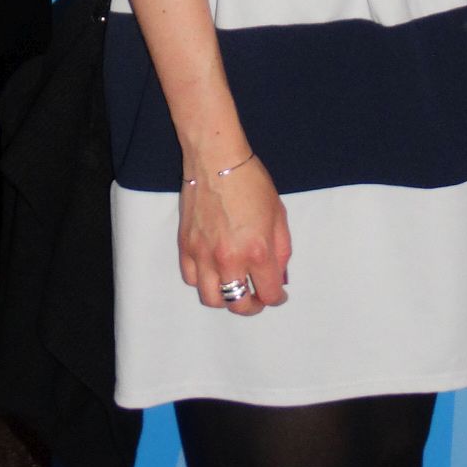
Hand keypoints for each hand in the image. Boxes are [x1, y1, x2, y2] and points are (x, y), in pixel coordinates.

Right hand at [178, 155, 291, 315]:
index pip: (268, 293)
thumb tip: (278, 275)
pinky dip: (204, 282)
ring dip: (226, 298)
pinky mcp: (185, 247)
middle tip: (257, 298)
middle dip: (252, 306)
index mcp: (257, 251)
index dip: (277, 298)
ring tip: (234, 287)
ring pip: (212, 299)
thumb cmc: (252, 182)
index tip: (278, 295)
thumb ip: (281, 249)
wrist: (216, 160)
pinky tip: (214, 271)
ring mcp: (203, 255)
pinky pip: (192, 279)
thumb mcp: (279, 214)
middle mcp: (229, 259)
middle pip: (238, 305)